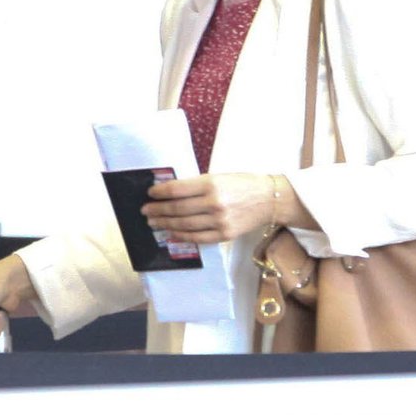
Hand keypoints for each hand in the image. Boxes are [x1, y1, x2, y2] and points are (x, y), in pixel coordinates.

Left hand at [144, 172, 281, 245]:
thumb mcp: (219, 177)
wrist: (270, 199)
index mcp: (211, 184)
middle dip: (158, 210)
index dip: (160, 193)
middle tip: (145, 211)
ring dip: (166, 224)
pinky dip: (182, 236)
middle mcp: (214, 203)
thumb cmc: (243, 184)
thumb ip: (197, 185)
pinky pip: (198, 237)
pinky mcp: (225, 234)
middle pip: (177, 208)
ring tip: (154, 223)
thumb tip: (170, 193)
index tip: (150, 194)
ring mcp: (220, 221)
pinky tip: (172, 233)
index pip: (177, 190)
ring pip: (184, 224)